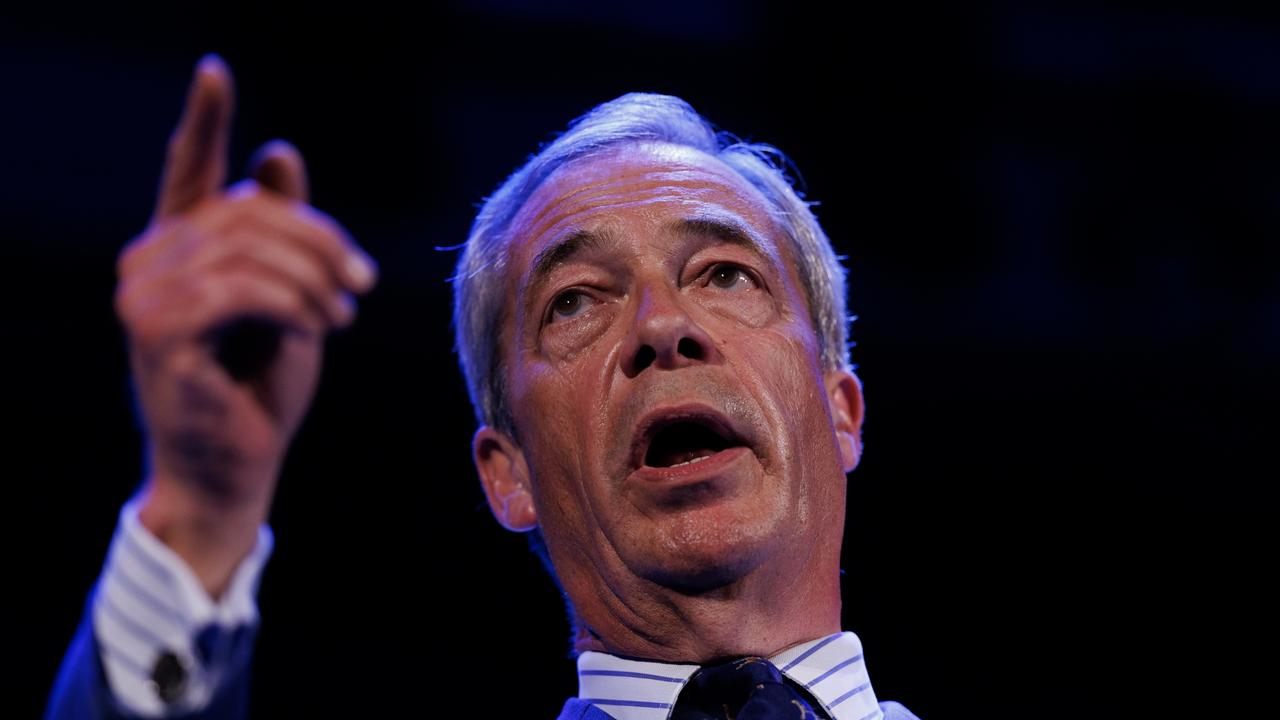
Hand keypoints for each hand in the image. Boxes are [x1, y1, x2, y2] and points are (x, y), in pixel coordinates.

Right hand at [114, 54, 377, 595]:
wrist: (236, 464)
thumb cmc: (262, 383)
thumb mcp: (290, 296)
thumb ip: (284, 231)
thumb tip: (278, 153)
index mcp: (180, 245)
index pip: (187, 166)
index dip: (203, 117)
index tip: (214, 70)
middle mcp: (150, 259)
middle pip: (249, 209)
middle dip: (320, 239)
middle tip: (362, 280)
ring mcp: (144, 295)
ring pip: (249, 247)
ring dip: (314, 277)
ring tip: (343, 312)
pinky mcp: (157, 332)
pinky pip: (242, 289)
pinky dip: (294, 304)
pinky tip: (319, 327)